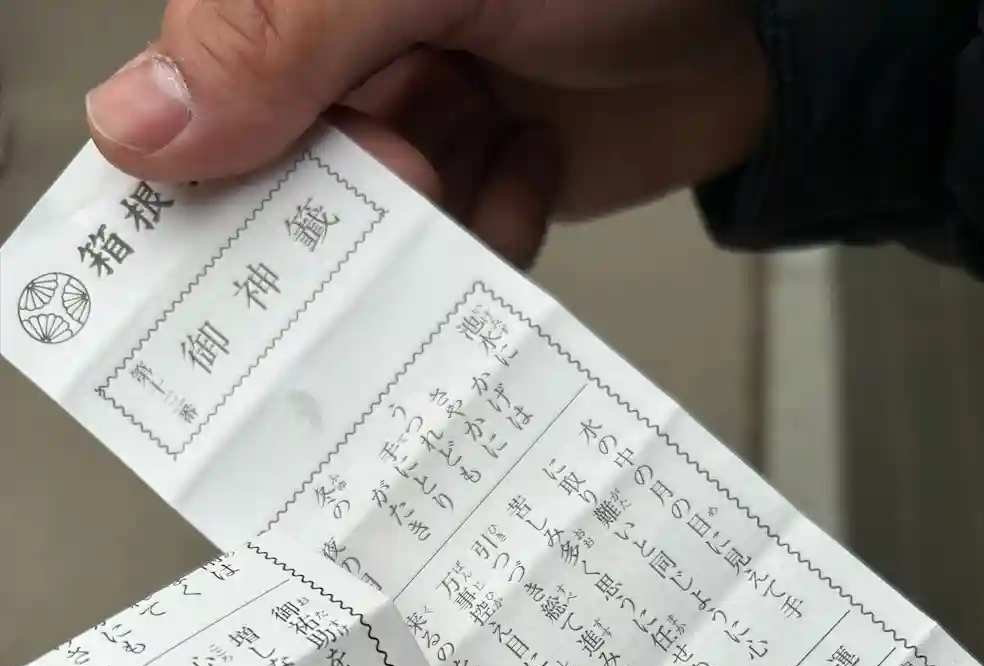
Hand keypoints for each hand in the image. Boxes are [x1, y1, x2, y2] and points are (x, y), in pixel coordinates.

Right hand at [85, 0, 767, 264]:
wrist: (773, 16)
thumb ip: (283, 36)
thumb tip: (138, 121)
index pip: (205, 83)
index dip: (216, 153)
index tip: (253, 203)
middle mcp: (356, 42)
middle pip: (282, 172)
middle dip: (353, 188)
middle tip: (416, 154)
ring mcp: (423, 109)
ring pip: (370, 229)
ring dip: (434, 212)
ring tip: (492, 133)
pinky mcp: (484, 176)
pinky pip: (448, 252)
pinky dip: (492, 227)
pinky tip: (530, 156)